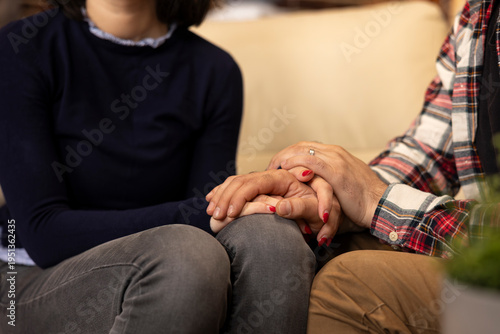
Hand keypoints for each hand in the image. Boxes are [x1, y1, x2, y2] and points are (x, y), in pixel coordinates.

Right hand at [206, 169, 340, 244]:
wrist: (329, 211)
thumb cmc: (324, 211)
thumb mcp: (317, 211)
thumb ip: (300, 207)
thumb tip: (278, 207)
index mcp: (283, 178)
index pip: (255, 182)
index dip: (240, 197)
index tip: (229, 213)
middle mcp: (271, 178)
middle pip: (241, 181)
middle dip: (225, 197)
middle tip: (214, 216)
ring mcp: (264, 183)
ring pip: (236, 182)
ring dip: (222, 195)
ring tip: (211, 211)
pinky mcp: (261, 189)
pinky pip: (237, 185)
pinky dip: (224, 191)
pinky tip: (213, 198)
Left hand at [269, 141, 387, 227]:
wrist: (380, 204)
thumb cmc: (362, 199)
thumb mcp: (342, 182)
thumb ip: (328, 177)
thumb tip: (314, 183)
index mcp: (335, 153)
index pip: (305, 146)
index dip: (288, 154)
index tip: (277, 165)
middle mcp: (334, 152)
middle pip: (300, 146)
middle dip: (283, 155)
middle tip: (270, 167)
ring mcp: (336, 160)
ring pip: (303, 150)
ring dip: (285, 159)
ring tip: (273, 169)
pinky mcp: (337, 172)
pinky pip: (310, 162)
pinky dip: (295, 163)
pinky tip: (285, 170)